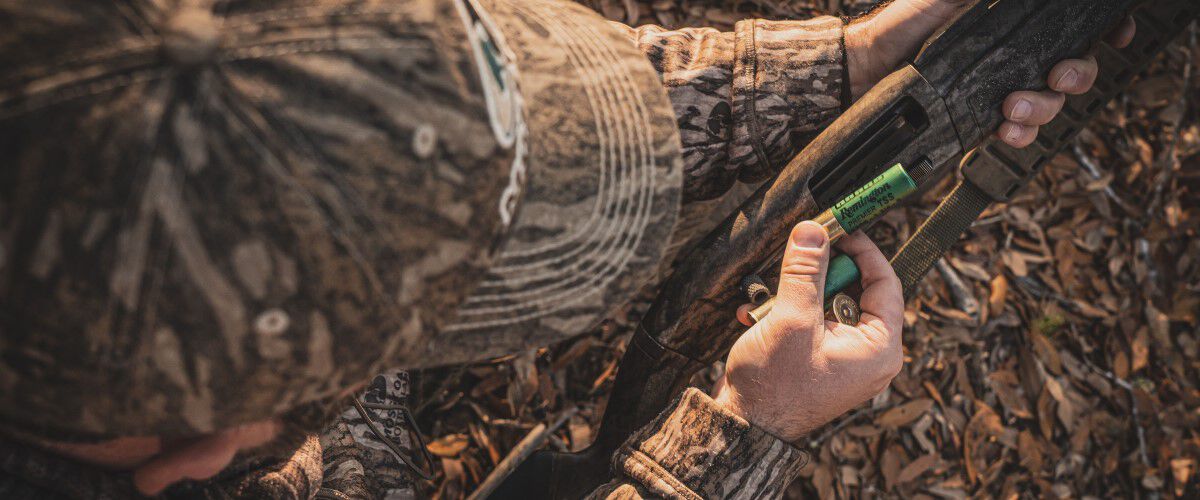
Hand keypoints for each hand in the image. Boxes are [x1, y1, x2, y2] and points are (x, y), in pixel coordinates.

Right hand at [711, 222, 904, 441]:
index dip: (862, 251)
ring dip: (792, 295)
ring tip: (764, 299)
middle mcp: (867, 355)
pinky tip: (755, 315)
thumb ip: (805, 271)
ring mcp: (842, 360)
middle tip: (793, 262)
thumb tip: (813, 232)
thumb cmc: (774, 387)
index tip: (839, 229)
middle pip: (852, 291)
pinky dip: (783, 314)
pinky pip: (809, 323)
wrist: (743, 428)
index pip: (886, 284)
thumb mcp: (792, 319)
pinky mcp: (817, 362)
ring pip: (825, 304)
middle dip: (816, 276)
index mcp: (879, 349)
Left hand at [843, 0, 1137, 147]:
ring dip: (1042, 109)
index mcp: (1017, 25)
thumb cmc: (904, 21)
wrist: (864, 67)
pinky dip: (1018, 134)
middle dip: (1076, 76)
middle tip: (1056, 76)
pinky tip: (1004, 129)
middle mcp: (1014, 57)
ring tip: (1011, 107)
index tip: (1115, 36)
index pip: (1072, 29)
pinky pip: (1015, 132)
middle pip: (1073, 69)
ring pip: (1048, 104)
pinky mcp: (977, 120)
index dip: (1102, 33)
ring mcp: (998, 89)